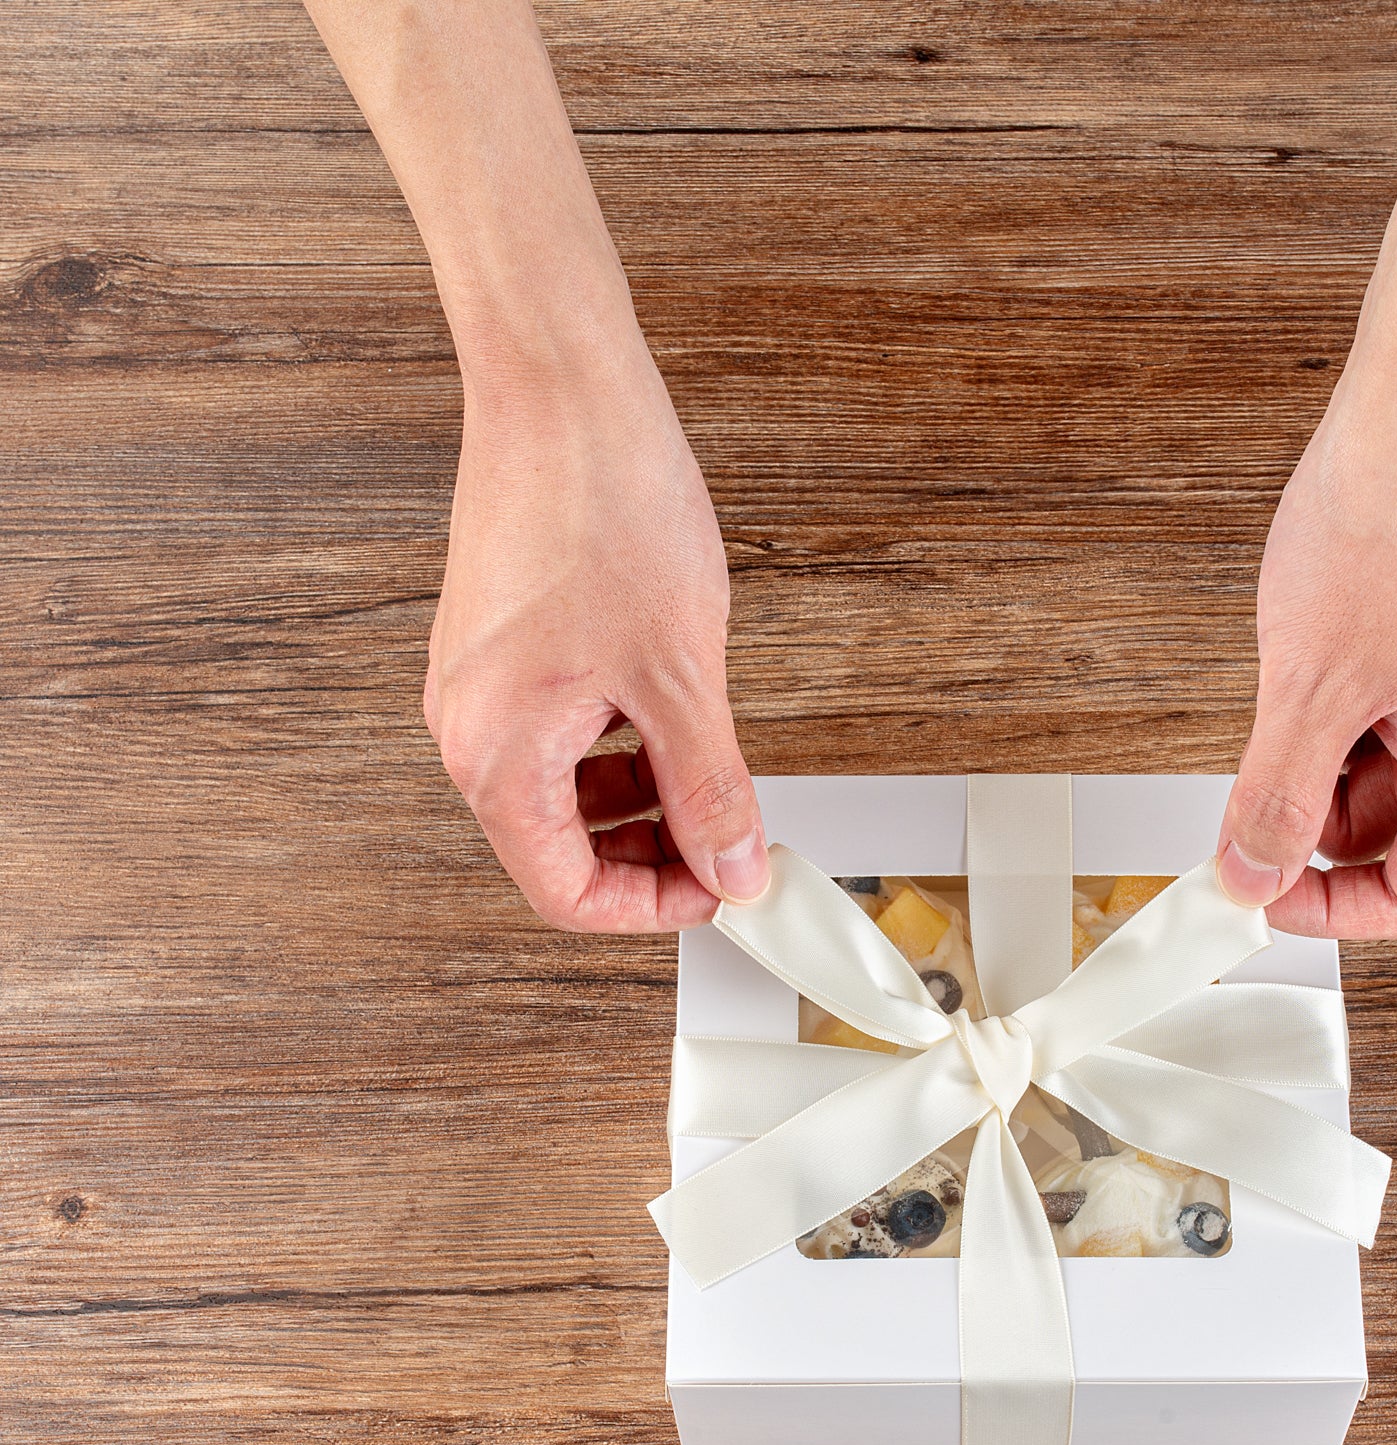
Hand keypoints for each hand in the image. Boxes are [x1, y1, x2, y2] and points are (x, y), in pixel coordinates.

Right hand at [424, 339, 766, 930]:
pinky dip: (616, 747)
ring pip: (561, 792)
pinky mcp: (495, 649)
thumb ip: (711, 790)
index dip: (652, 908)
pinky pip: (554, 735)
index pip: (566, 892)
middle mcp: (467, 729)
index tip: (719, 888)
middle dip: (650, 854)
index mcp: (497, 753)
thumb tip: (734, 866)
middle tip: (728, 839)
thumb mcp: (682, 676)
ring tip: (709, 772)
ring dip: (637, 801)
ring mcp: (475, 686)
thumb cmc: (603, 505)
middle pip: (559, 849)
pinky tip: (669, 718)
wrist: (561, 388)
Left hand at [1217, 336, 1396, 938]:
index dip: (1330, 914)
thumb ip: (1275, 796)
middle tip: (1244, 784)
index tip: (1258, 891)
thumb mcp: (1308, 685)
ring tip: (1282, 688)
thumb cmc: (1394, 517)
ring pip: (1386, 772)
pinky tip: (1304, 654)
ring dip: (1318, 759)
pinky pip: (1392, 712)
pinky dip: (1338, 708)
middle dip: (1312, 824)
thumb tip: (1251, 875)